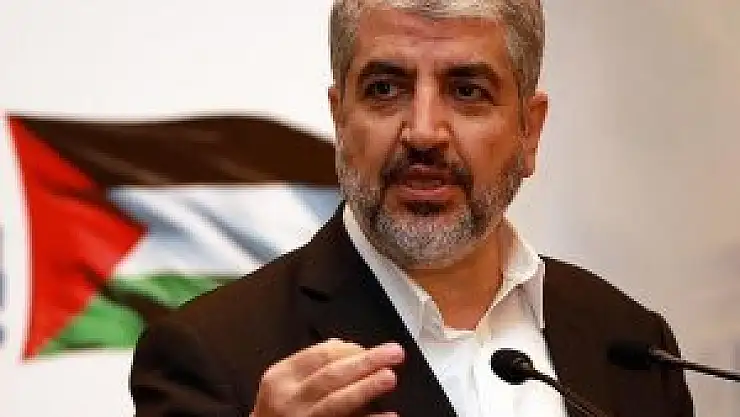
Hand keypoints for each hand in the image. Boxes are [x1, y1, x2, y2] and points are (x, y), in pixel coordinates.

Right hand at [250, 338, 404, 416]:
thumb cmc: (279, 412)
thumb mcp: (285, 383)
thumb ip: (311, 365)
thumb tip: (347, 346)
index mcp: (281, 377)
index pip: (321, 355)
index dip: (352, 350)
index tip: (372, 350)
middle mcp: (289, 400)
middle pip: (332, 375)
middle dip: (366, 362)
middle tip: (394, 353)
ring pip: (337, 403)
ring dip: (366, 388)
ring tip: (390, 377)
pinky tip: (389, 416)